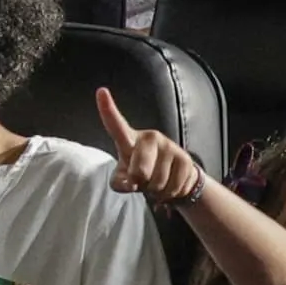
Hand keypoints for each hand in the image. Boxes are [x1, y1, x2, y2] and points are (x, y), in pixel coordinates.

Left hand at [89, 85, 204, 204]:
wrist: (174, 178)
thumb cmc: (141, 174)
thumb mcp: (124, 178)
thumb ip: (120, 182)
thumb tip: (129, 183)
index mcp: (129, 139)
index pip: (116, 125)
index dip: (107, 109)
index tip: (100, 91)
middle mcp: (149, 137)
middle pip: (140, 172)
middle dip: (141, 183)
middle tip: (143, 180)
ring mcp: (168, 146)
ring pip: (158, 182)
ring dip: (156, 189)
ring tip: (157, 181)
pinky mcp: (184, 158)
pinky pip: (173, 186)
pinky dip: (169, 193)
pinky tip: (170, 183)